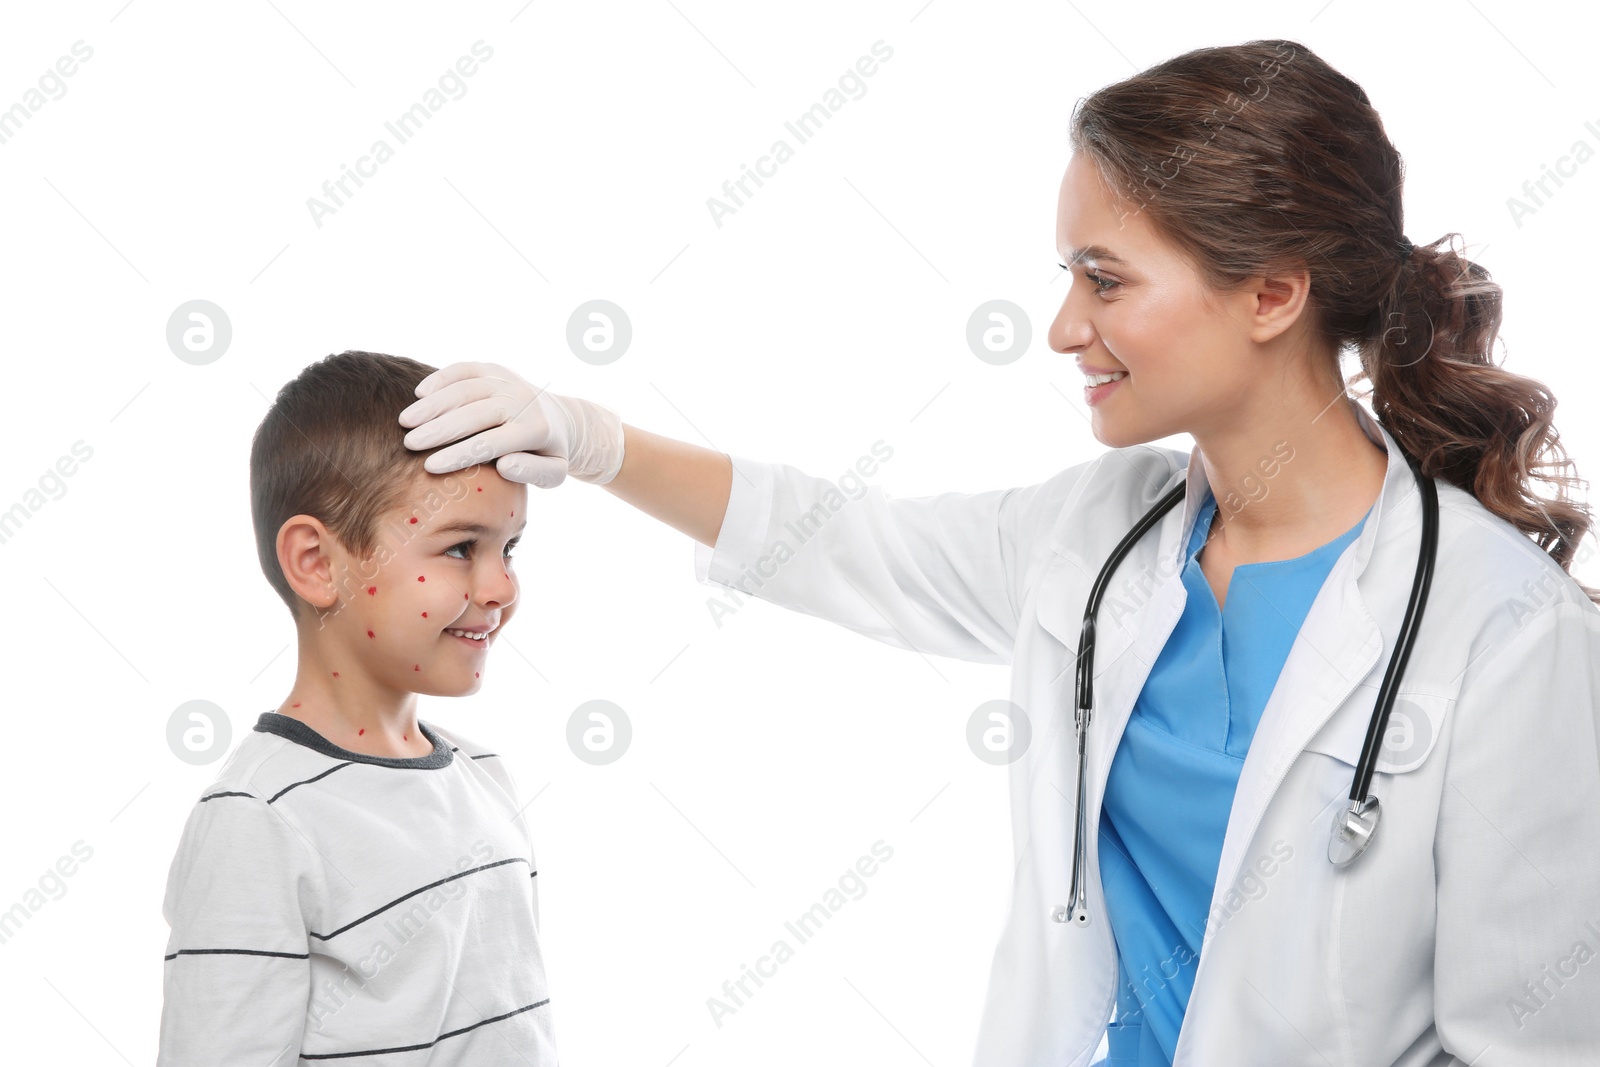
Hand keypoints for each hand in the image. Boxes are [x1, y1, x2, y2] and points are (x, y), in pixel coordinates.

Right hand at [396, 362, 624, 487]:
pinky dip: (442, 378)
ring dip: (434, 404)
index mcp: (535, 430)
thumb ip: (533, 472)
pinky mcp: (496, 369)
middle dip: (440, 429)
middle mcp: (521, 401)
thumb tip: (504, 464)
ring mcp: (508, 381)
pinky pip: (466, 368)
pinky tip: (420, 393)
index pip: (491, 443)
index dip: (459, 454)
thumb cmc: (549, 454)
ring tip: (405, 420)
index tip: (430, 466)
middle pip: (474, 413)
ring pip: (466, 388)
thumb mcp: (553, 472)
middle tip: (409, 443)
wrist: (561, 419)